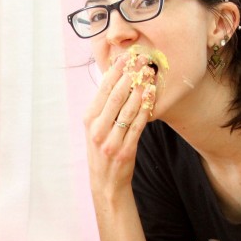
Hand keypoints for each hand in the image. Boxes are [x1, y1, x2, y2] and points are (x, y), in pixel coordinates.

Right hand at [83, 54, 156, 200]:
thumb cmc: (102, 151)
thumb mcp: (95, 128)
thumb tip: (116, 79)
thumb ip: (103, 108)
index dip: (115, 72)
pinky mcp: (125, 151)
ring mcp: (111, 141)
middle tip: (142, 60)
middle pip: (115, 96)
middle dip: (130, 76)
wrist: (105, 183)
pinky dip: (145, 108)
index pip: (102, 90)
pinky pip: (137, 125)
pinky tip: (151, 95)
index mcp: (88, 120)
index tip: (127, 57)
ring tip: (149, 74)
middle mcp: (97, 129)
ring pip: (127, 109)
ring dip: (140, 89)